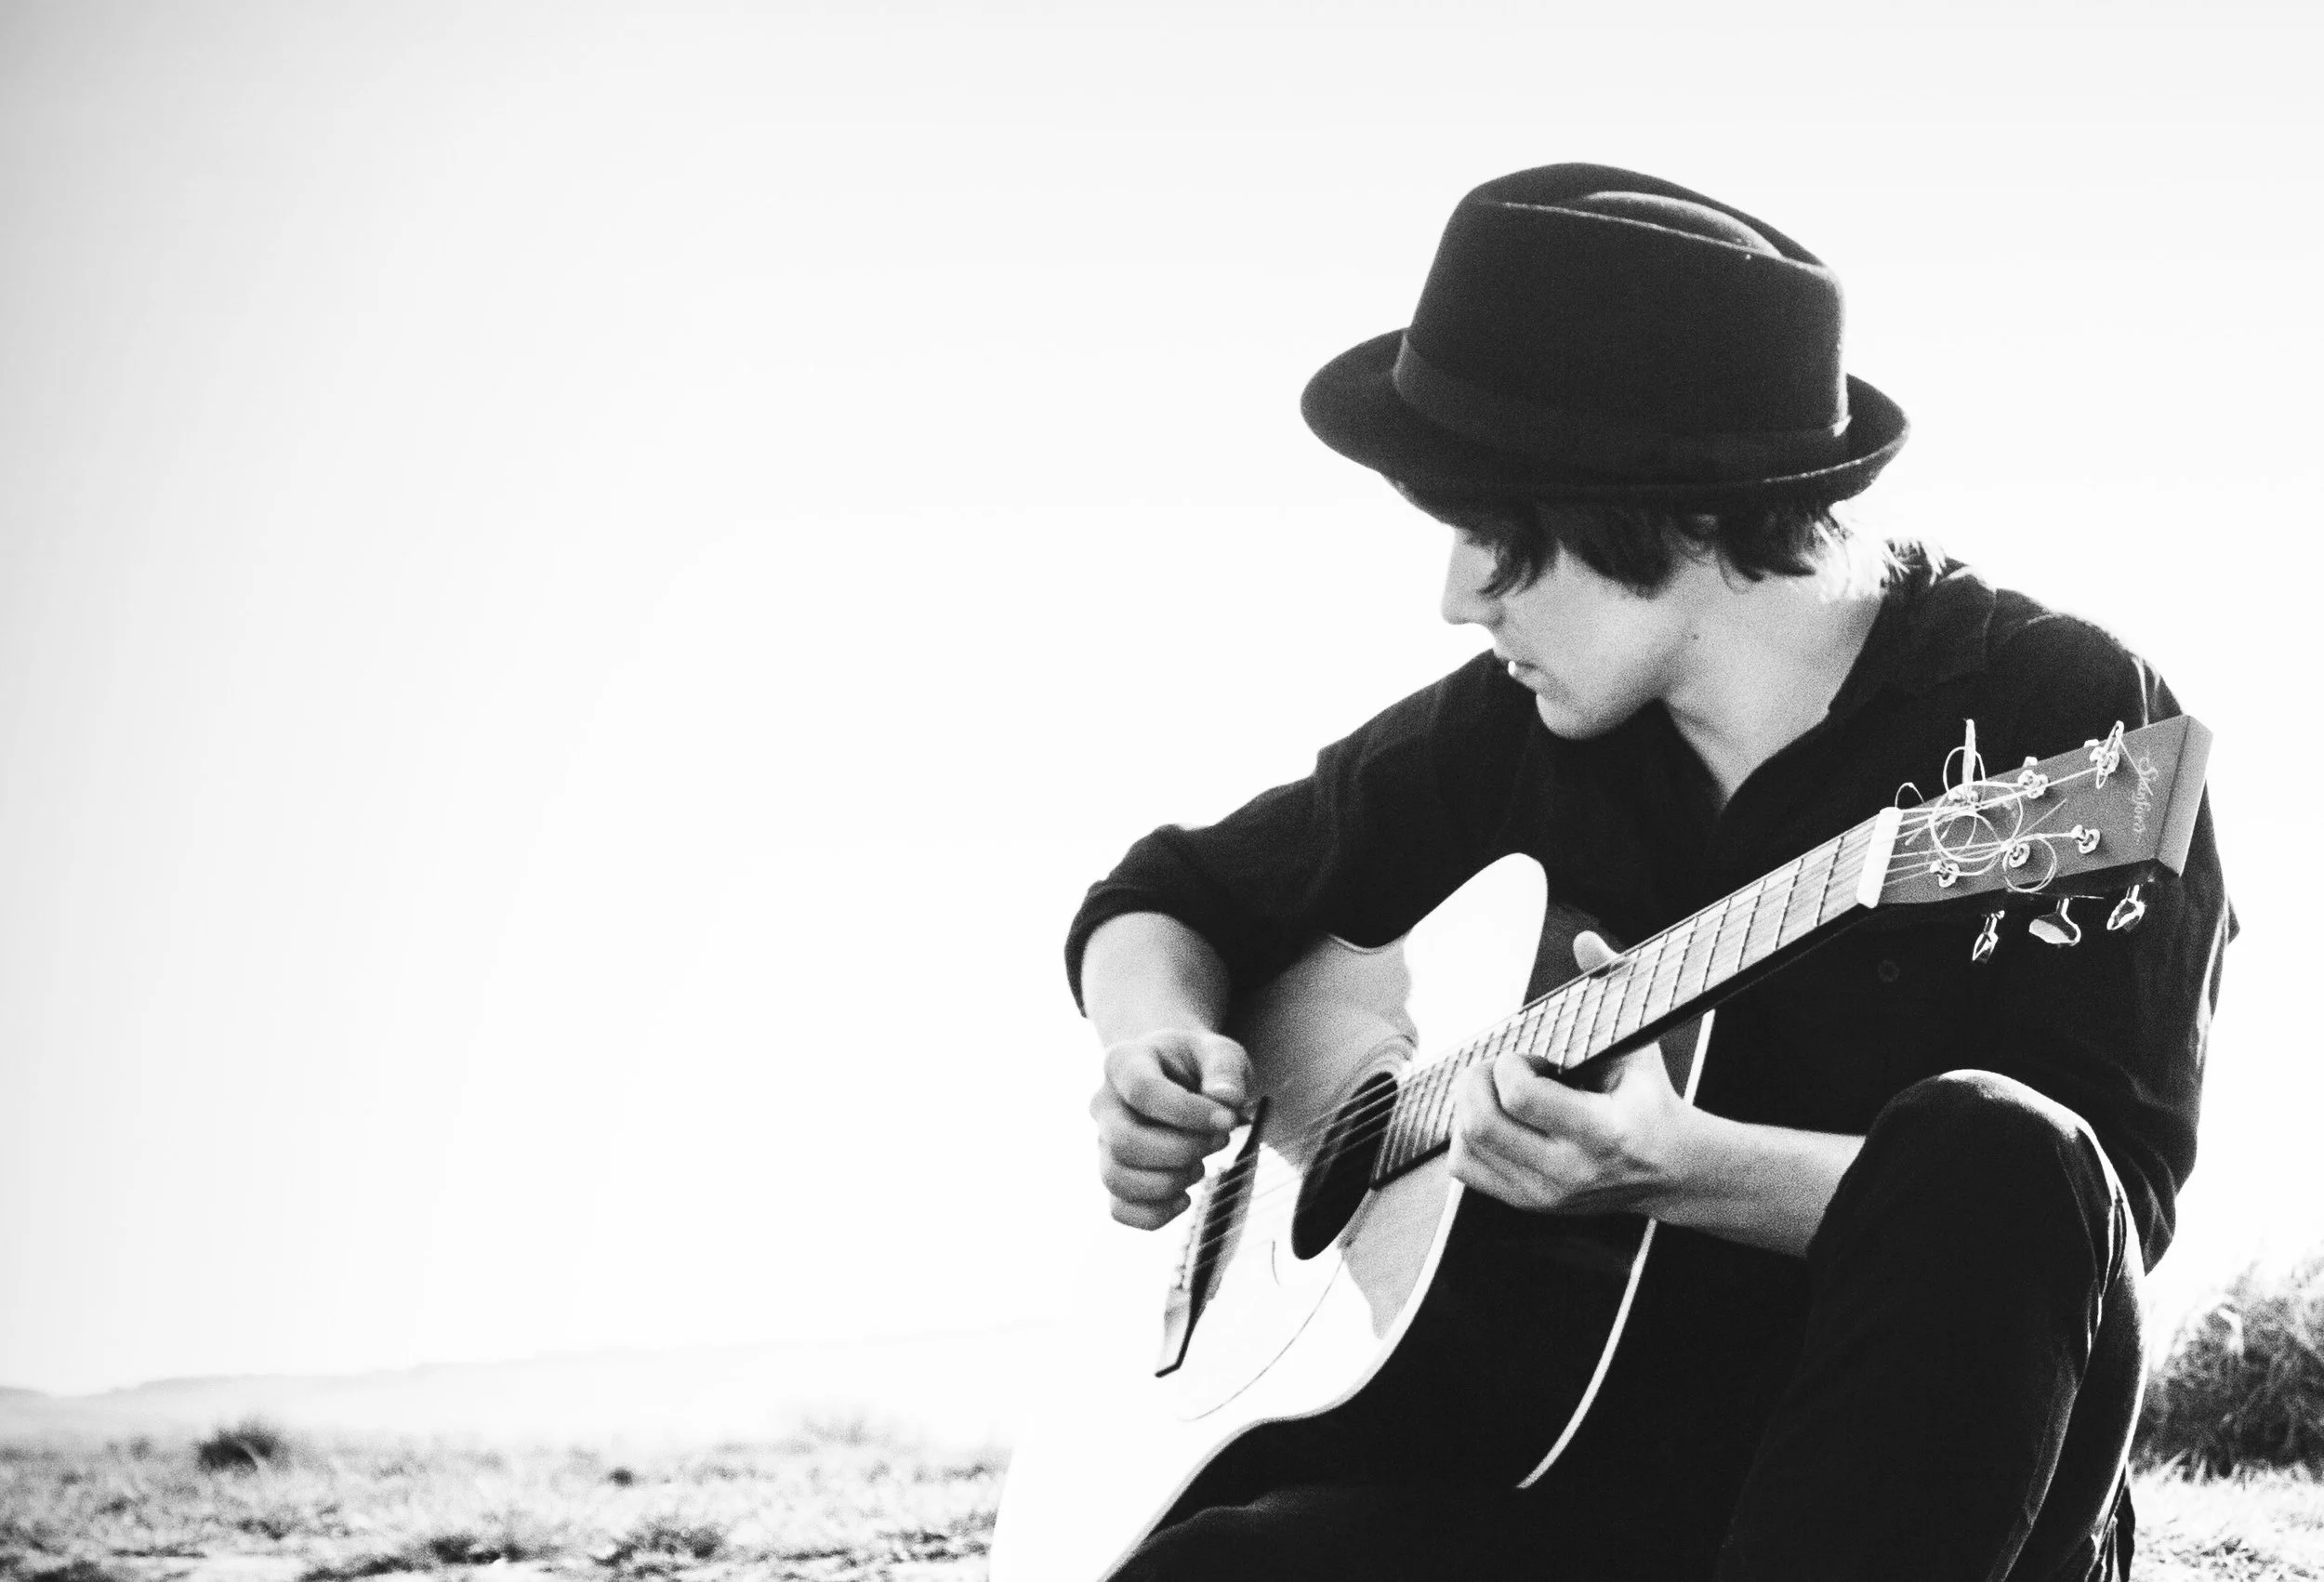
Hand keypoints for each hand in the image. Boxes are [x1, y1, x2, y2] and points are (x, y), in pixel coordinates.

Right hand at [1090, 1029, 1253, 1228]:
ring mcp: (1103, 1142)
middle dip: (1181, 1150)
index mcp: (1124, 1061)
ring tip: (1201, 1164)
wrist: (1179, 1076)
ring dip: (1170, 1181)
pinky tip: (1184, 1198)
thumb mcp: (1220, 1051)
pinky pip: (1119, 1209)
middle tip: (1220, 1140)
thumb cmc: (1198, 1064)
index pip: (1142, 1092)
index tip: (1228, 1120)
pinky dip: (1154, 1214)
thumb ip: (1225, 1069)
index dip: (1187, 1112)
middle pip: (1125, 1142)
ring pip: (1118, 1179)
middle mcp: (1104, 1104)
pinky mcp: (1114, 1174)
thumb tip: (1227, 1099)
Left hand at [1448, 930, 1697, 1215]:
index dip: (1511, 1064)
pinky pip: (1467, 1169)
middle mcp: (1570, 1171)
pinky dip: (1466, 1136)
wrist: (1672, 1172)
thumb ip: (1612, 986)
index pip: (1521, 1097)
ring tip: (1496, 1090)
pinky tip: (1495, 1116)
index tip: (1530, 1056)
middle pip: (1481, 1124)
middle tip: (1497, 1066)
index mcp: (1603, 1132)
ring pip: (1467, 1147)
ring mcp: (1546, 1195)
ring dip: (1468, 1106)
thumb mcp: (1638, 1042)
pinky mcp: (1529, 1204)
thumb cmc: (1648, 1100)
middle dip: (1476, 1081)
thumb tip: (1586, 941)